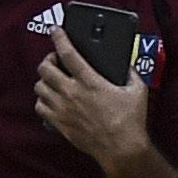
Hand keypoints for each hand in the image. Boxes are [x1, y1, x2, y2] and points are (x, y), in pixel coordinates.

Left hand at [35, 32, 153, 165]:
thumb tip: (126, 65)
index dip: (59, 38)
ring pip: (39, 86)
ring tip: (53, 79)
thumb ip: (131, 73)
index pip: (68, 53)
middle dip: (47, 60)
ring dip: (44, 80)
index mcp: (90, 81)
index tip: (55, 30)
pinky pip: (39, 106)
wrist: (120, 147)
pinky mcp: (57, 122)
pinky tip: (52, 99)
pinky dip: (42, 100)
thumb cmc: (130, 120)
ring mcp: (62, 108)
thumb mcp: (138, 91)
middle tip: (55, 60)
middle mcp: (71, 92)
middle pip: (45, 68)